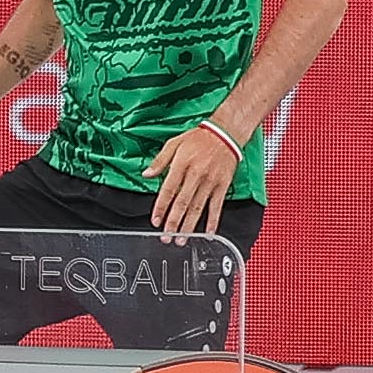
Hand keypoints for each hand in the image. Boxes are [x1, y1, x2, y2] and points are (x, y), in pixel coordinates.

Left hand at [147, 124, 238, 239]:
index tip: (155, 221)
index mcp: (182, 165)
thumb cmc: (199, 138)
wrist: (225, 134)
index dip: (161, 207)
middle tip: (166, 236)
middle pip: (182, 203)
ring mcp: (210, 181)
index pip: (168, 190)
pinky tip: (208, 233)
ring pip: (197, 208)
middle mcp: (196, 175)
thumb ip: (160, 161)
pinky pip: (217, 206)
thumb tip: (146, 174)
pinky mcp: (223, 185)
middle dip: (173, 222)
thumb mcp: (174, 143)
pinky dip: (212, 221)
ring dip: (189, 226)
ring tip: (182, 239)